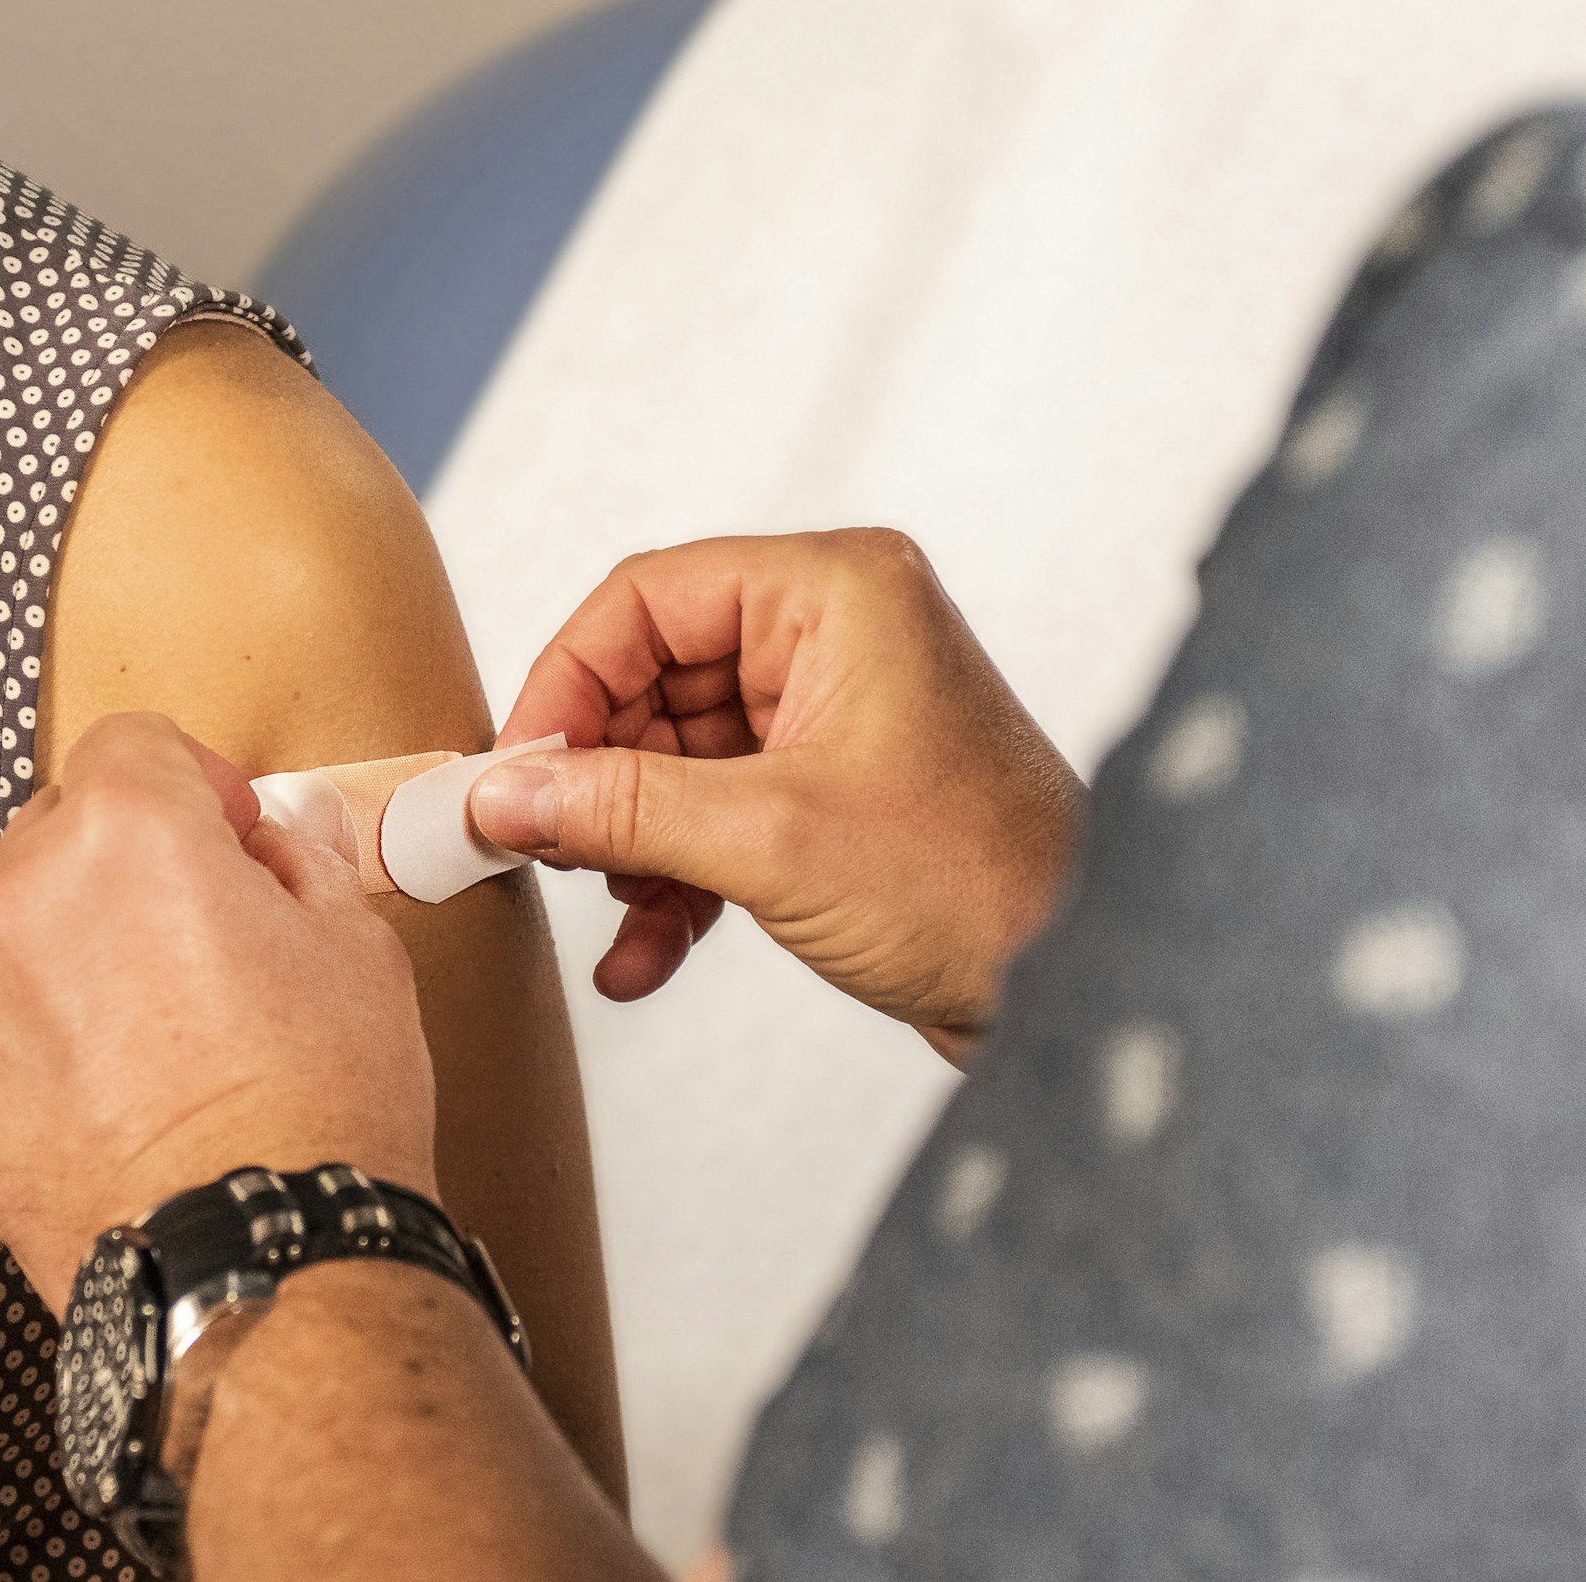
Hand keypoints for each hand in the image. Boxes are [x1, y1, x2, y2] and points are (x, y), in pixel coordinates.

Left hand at [0, 712, 438, 1314]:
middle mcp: (22, 899)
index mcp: (124, 832)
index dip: (191, 780)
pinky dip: (40, 1060)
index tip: (228, 833)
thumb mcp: (355, 945)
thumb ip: (296, 864)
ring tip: (162, 1048)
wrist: (259, 1264)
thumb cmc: (319, 1104)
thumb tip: (274, 842)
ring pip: (17, 943)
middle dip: (123, 867)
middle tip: (203, 942)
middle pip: (58, 834)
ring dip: (75, 965)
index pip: (130, 741)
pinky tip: (117, 1111)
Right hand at [474, 531, 1082, 1060]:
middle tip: (540, 849)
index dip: (565, 682)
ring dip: (631, 844)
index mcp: (835, 592)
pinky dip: (676, 881)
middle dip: (597, 778)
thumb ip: (619, 807)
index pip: (648, 599)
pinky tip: (644, 959)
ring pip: (678, 759)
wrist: (1086, 994)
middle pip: (654, 680)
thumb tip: (499, 792)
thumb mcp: (769, 840)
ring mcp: (836, 717)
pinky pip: (719, 815)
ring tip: (609, 913)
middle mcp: (835, 636)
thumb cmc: (978, 890)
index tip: (513, 770)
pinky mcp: (835, 796)